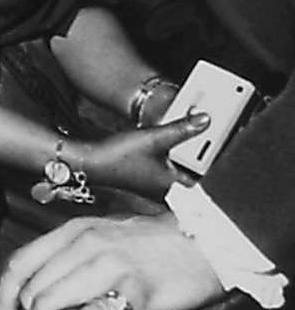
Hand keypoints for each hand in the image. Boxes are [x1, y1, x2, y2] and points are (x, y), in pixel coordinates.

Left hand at [0, 212, 222, 309]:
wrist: (208, 241)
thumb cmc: (157, 243)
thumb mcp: (105, 237)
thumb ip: (73, 257)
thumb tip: (44, 291)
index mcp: (73, 231)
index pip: (20, 264)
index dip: (3, 299)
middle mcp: (84, 244)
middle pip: (34, 287)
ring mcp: (107, 265)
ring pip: (53, 298)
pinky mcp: (133, 289)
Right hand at [72, 114, 208, 200]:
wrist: (90, 161)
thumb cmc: (118, 157)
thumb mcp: (155, 138)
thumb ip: (182, 128)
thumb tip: (205, 121)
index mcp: (173, 185)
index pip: (204, 175)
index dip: (212, 159)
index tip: (219, 143)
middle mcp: (166, 188)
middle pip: (192, 171)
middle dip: (198, 154)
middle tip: (205, 135)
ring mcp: (155, 184)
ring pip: (178, 168)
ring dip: (183, 154)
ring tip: (188, 136)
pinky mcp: (145, 178)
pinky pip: (166, 167)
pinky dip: (170, 155)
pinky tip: (165, 143)